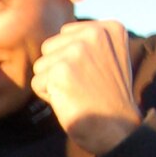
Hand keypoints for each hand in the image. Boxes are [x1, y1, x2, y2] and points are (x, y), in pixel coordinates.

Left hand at [29, 20, 141, 155]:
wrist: (118, 129)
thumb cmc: (108, 98)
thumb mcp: (107, 58)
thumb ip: (86, 41)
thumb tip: (57, 36)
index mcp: (109, 28)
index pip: (65, 35)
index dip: (72, 60)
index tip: (95, 74)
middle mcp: (95, 33)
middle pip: (49, 47)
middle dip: (59, 69)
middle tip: (84, 86)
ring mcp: (78, 51)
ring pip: (41, 65)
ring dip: (53, 83)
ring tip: (78, 93)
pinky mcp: (61, 70)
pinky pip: (37, 83)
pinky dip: (49, 97)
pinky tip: (71, 101)